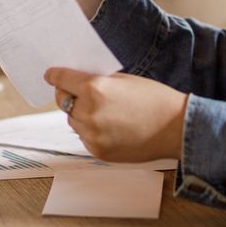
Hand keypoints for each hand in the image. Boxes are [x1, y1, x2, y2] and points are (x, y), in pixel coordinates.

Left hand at [45, 68, 187, 162]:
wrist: (175, 128)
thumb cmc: (153, 98)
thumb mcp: (123, 80)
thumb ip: (97, 82)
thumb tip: (76, 83)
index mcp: (94, 89)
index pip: (62, 80)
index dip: (55, 76)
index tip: (50, 75)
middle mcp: (88, 112)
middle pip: (63, 102)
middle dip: (68, 95)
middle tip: (77, 93)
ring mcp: (92, 135)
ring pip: (73, 121)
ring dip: (81, 115)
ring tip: (104, 112)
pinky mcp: (98, 151)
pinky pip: (85, 137)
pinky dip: (92, 131)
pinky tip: (111, 128)